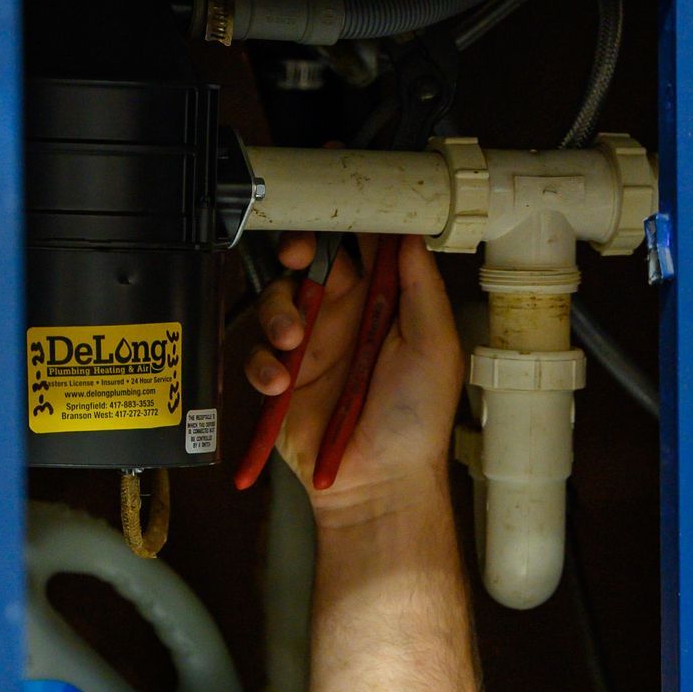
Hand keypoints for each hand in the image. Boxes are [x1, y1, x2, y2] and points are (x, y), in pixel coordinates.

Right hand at [239, 233, 465, 518]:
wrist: (377, 484)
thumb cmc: (415, 421)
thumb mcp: (434, 347)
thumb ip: (421, 286)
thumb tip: (411, 232)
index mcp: (387, 305)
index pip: (365, 247)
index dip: (347, 222)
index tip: (334, 207)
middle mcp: (347, 318)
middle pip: (311, 262)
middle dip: (297, 249)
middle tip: (294, 256)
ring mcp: (312, 348)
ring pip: (278, 301)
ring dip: (278, 313)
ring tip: (292, 343)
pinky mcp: (282, 379)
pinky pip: (258, 353)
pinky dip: (262, 364)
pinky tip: (278, 384)